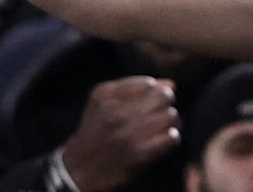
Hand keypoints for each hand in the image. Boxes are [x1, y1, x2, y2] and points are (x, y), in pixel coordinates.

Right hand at [60, 76, 180, 191]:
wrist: (80, 168)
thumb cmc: (97, 131)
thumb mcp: (104, 102)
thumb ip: (136, 87)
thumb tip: (172, 84)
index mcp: (106, 96)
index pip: (149, 83)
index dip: (154, 92)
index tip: (148, 103)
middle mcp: (117, 113)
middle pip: (163, 97)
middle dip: (165, 103)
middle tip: (159, 113)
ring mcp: (128, 135)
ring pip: (171, 116)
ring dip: (171, 122)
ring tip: (161, 128)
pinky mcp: (140, 155)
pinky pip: (172, 137)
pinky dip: (172, 138)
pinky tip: (162, 141)